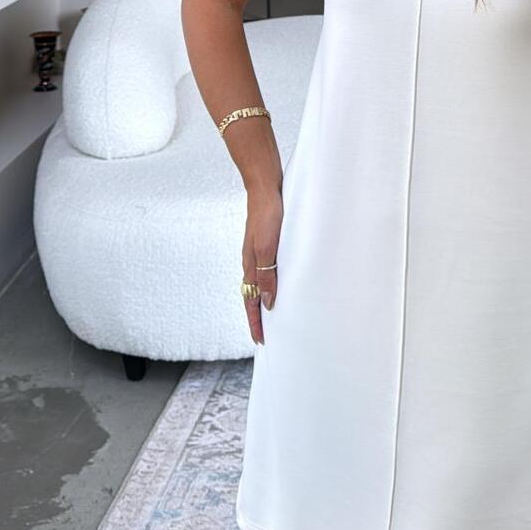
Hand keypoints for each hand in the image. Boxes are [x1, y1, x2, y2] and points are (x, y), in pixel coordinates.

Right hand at [242, 188, 281, 344]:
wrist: (265, 188)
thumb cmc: (267, 215)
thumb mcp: (267, 248)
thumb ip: (267, 275)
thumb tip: (269, 302)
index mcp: (250, 266)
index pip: (251, 302)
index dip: (256, 322)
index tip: (260, 342)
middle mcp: (252, 262)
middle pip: (253, 296)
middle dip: (258, 317)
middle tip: (265, 336)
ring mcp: (258, 252)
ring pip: (259, 284)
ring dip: (264, 302)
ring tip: (273, 316)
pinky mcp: (267, 243)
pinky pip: (267, 271)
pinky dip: (271, 284)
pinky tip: (280, 282)